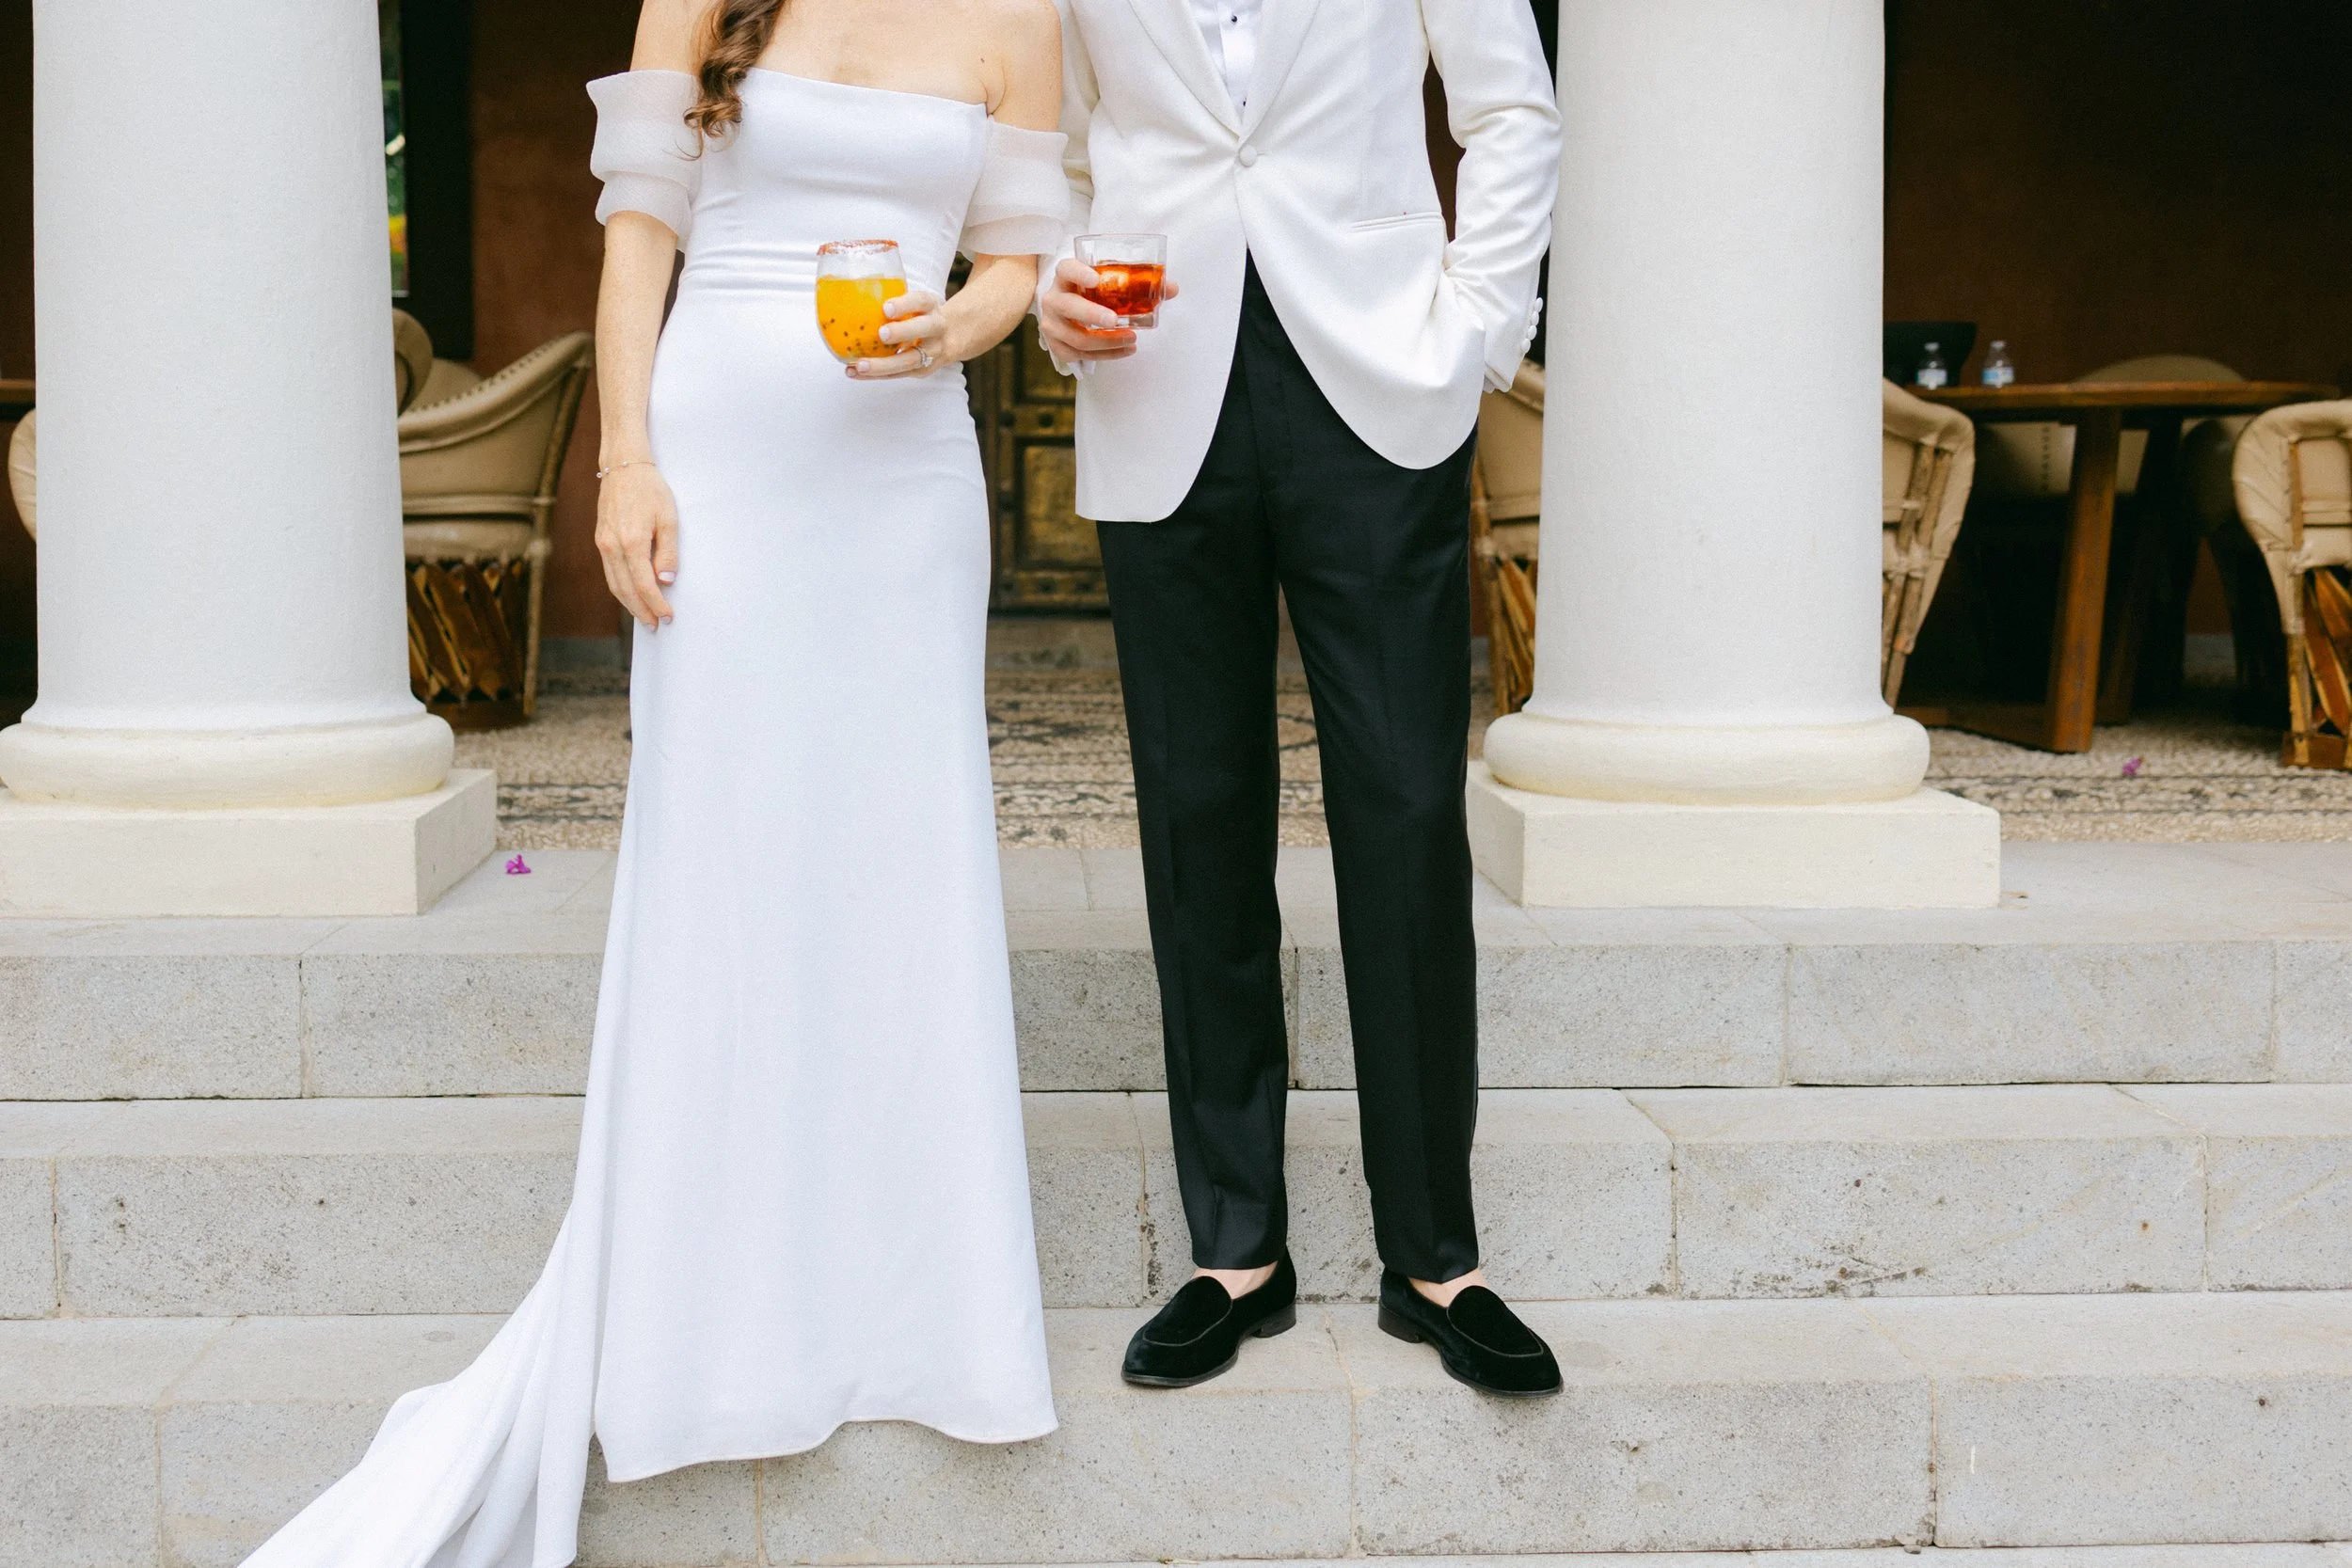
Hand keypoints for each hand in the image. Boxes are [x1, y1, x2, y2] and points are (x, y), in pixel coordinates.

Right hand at [595, 460, 678, 628]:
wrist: (623, 467)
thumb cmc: (650, 490)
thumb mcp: (669, 518)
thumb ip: (668, 551)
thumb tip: (666, 580)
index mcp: (632, 541)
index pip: (645, 585)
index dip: (657, 604)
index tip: (668, 616)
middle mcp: (612, 546)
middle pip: (626, 590)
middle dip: (642, 611)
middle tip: (656, 626)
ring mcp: (603, 544)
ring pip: (614, 584)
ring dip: (629, 605)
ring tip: (644, 618)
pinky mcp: (600, 541)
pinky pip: (609, 573)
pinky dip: (620, 589)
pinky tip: (631, 596)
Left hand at [851, 289, 948, 378]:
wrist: (949, 338)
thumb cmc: (918, 316)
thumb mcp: (913, 303)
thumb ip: (892, 302)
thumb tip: (848, 295)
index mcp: (930, 306)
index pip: (921, 301)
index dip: (904, 304)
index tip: (886, 308)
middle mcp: (936, 328)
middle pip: (923, 329)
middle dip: (902, 332)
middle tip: (881, 334)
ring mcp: (932, 352)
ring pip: (910, 360)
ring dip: (884, 365)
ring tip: (860, 365)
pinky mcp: (922, 370)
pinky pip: (898, 374)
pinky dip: (875, 375)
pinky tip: (854, 372)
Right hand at [1038, 256, 1179, 363]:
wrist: (1066, 311)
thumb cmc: (1090, 293)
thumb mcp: (1107, 283)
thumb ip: (1137, 284)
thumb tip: (1171, 289)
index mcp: (1065, 277)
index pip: (1066, 269)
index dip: (1078, 273)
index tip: (1094, 279)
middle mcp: (1054, 299)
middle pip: (1069, 307)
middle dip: (1092, 314)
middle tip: (1115, 320)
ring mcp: (1051, 324)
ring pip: (1077, 338)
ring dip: (1107, 341)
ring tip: (1132, 338)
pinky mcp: (1056, 346)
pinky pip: (1081, 355)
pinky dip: (1106, 355)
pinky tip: (1124, 351)